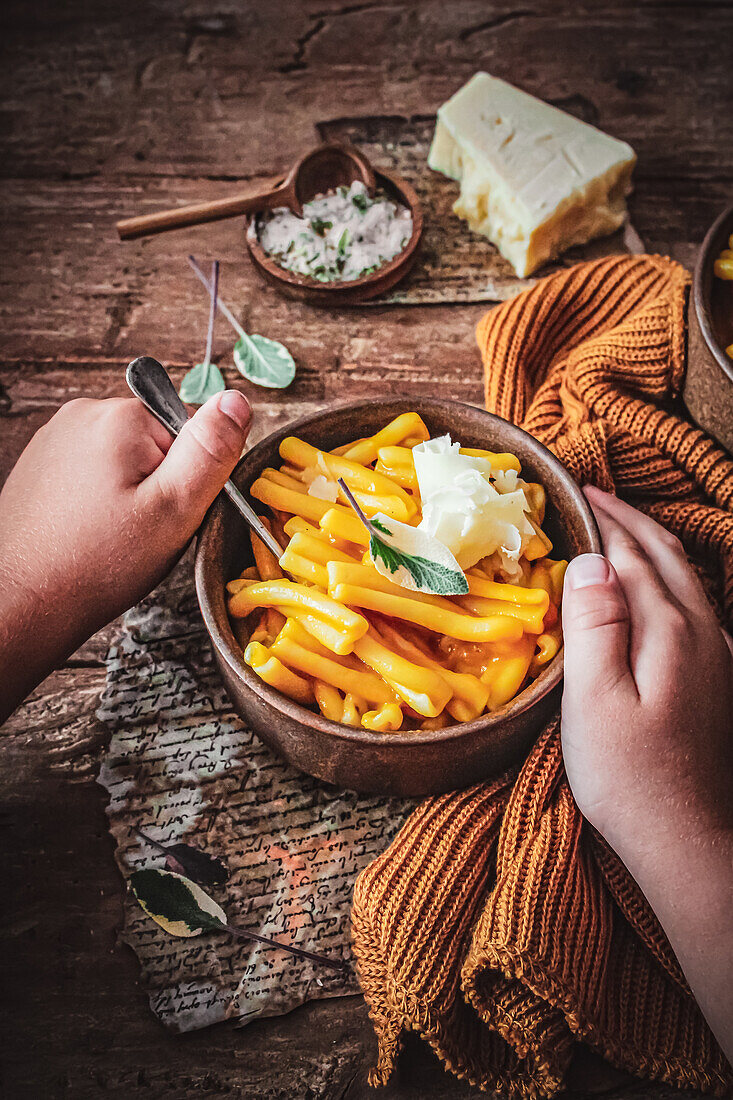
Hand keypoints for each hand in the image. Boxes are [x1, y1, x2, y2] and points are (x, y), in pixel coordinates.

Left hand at [0, 391, 250, 722]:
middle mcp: (83, 414)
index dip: (191, 478)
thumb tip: (238, 400)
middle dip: (160, 487)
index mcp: (120, 417)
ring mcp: (58, 438)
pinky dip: (102, 501)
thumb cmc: (97, 563)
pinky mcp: (44, 464)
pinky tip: (92, 533)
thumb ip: (210, 450)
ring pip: (127, 460)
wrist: (23, 602)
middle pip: (157, 442)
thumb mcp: (174, 508)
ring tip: (114, 536)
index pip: (190, 430)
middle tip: (144, 531)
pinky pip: (96, 473)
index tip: (170, 513)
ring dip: (131, 495)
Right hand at [561, 486, 732, 1057]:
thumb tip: (591, 561)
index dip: (604, 519)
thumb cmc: (631, 778)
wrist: (690, 843)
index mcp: (671, 631)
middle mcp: (702, 634)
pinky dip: (666, 579)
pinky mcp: (715, 683)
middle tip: (594, 495)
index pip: (634, 556)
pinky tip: (654, 593)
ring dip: (652, 546)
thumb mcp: (596, 700)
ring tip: (620, 530)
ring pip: (685, 579)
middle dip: (631, 521)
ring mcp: (715, 659)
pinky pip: (692, 606)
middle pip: (667, 558)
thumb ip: (595, 626)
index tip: (575, 490)